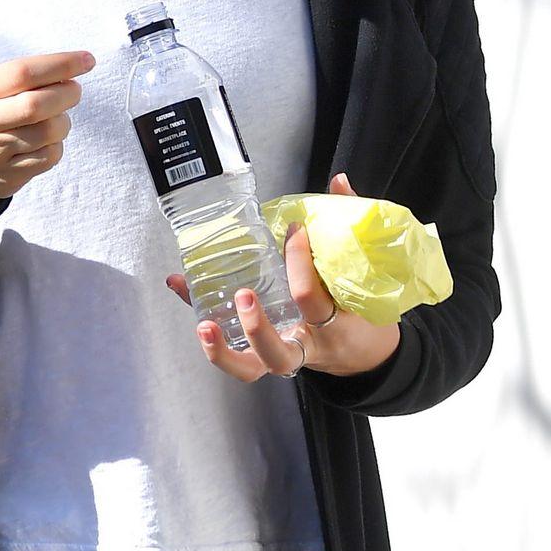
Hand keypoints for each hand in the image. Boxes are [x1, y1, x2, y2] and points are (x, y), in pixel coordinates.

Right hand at [0, 49, 95, 200]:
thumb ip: (20, 76)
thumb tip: (69, 72)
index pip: (24, 72)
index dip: (61, 64)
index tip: (86, 60)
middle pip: (38, 105)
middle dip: (68, 94)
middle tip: (73, 91)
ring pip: (50, 132)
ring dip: (63, 121)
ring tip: (55, 117)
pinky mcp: (9, 175)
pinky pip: (49, 157)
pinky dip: (56, 145)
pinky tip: (45, 140)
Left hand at [165, 170, 403, 381]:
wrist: (368, 361)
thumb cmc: (364, 317)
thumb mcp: (367, 279)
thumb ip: (351, 231)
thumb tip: (338, 181)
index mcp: (333, 326)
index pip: (309, 299)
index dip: (299, 264)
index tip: (294, 232)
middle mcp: (305, 347)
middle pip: (276, 354)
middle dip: (257, 328)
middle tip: (244, 294)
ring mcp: (282, 355)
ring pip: (250, 368)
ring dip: (222, 351)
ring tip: (203, 325)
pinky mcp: (264, 357)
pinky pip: (235, 352)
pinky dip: (207, 326)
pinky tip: (181, 287)